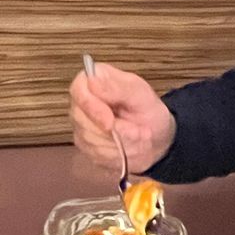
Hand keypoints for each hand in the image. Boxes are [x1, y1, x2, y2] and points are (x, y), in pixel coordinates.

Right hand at [69, 60, 175, 176]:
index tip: (110, 122)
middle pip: (81, 119)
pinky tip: (131, 147)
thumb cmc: (148, 110)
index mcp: (94, 80)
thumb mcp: (140, 94)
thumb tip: (92, 80)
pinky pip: (96, 154)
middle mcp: (83, 102)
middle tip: (140, 132)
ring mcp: (82, 125)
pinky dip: (117, 154)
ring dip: (120, 143)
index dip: (92, 108)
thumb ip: (117, 88)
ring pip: (90, 139)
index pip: (78, 90)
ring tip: (141, 138)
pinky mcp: (86, 145)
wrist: (156, 136)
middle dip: (114, 130)